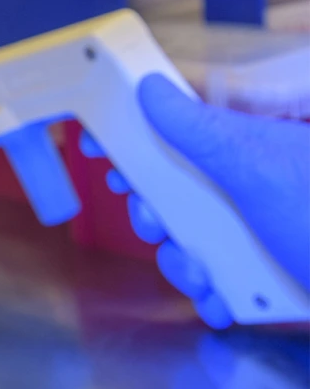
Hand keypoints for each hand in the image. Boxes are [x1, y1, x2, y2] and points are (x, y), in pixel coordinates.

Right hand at [80, 73, 309, 327]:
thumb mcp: (260, 167)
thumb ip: (199, 126)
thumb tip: (152, 88)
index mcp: (276, 122)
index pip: (192, 105)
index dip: (139, 121)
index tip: (100, 138)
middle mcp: (278, 164)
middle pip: (189, 171)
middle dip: (162, 204)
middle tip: (153, 218)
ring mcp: (284, 213)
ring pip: (205, 223)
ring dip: (186, 254)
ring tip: (196, 272)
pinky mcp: (287, 257)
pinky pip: (233, 262)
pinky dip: (218, 284)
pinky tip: (217, 300)